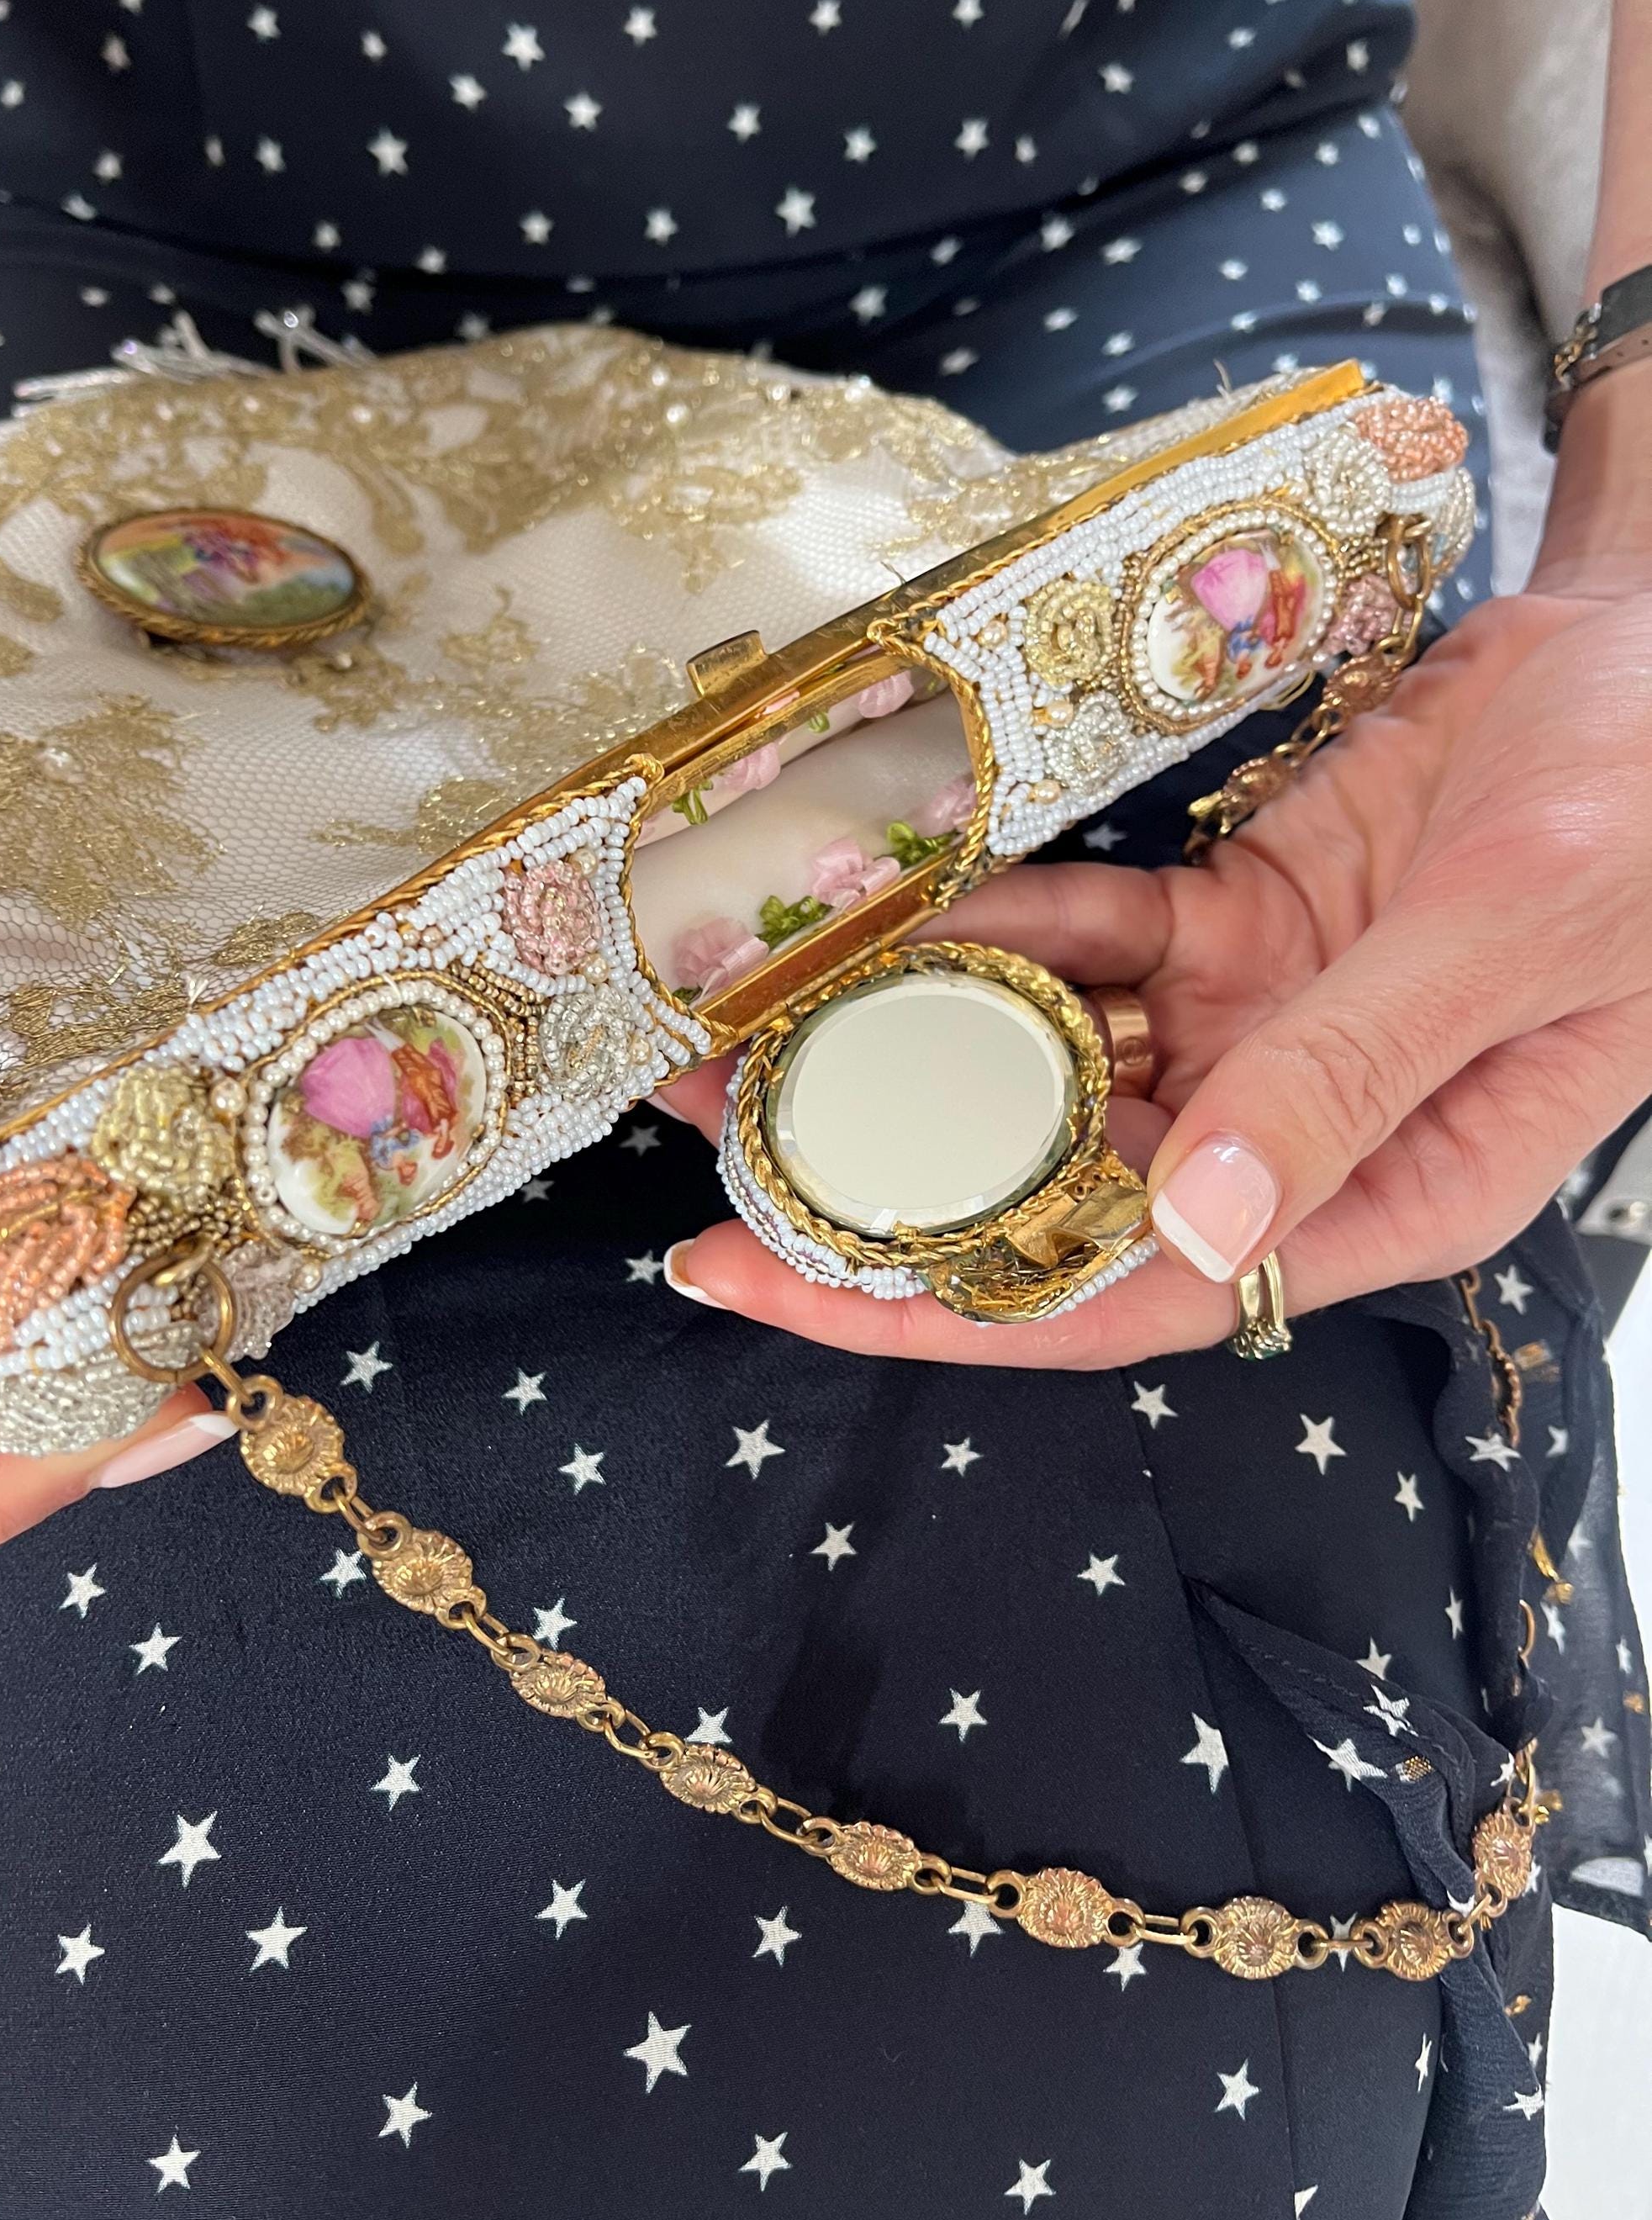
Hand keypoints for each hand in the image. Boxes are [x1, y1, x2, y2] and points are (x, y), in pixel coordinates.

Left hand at [659, 488, 1651, 1366]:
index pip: (1125, 1296)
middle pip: (1052, 1191)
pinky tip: (879, 914)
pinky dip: (988, 924)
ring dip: (906, 1044)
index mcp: (1379, 1192)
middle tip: (704, 1137)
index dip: (937, 1305)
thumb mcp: (1515, 935)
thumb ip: (1351, 1074)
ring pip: (1045, 1062)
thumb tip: (1201, 1228)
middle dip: (881, 1172)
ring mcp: (1256, 1026)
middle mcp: (1292, 1132)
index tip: (769, 1286)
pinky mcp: (1235, 926)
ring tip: (737, 1023)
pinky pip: (1083, 938)